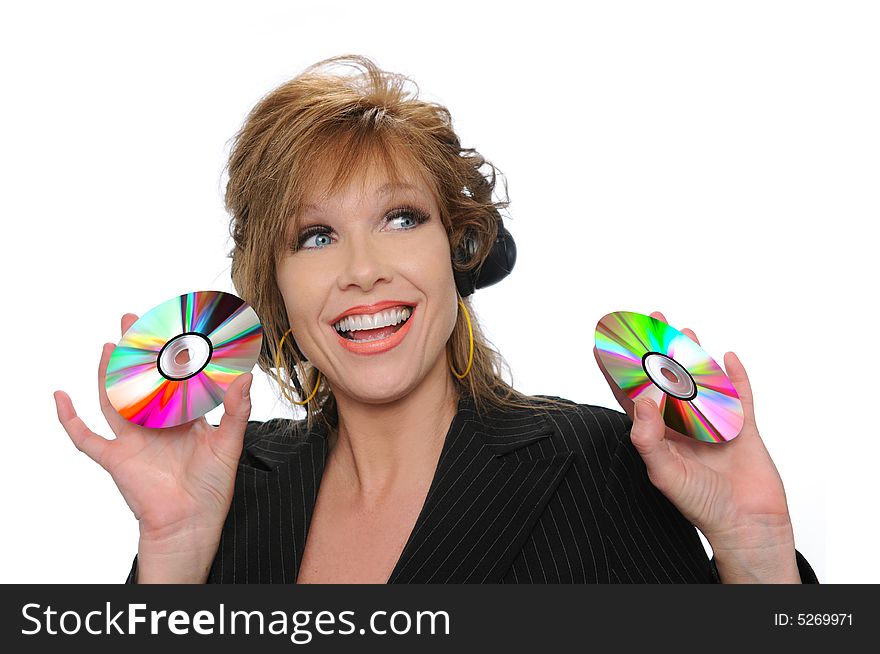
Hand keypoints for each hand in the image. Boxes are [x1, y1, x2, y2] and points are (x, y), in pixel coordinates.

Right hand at [54, 313, 252, 548]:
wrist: (191, 523)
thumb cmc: (212, 488)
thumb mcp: (229, 444)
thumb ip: (236, 411)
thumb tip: (245, 377)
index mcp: (184, 419)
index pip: (175, 379)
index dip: (172, 355)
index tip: (174, 327)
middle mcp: (156, 424)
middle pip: (141, 380)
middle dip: (136, 351)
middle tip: (133, 320)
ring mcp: (133, 439)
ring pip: (114, 399)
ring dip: (109, 373)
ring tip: (108, 345)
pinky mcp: (115, 458)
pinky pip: (86, 437)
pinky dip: (70, 418)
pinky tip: (61, 396)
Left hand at [593, 311, 799, 581]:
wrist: (747, 525)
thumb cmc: (702, 506)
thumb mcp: (664, 472)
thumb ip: (649, 437)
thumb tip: (643, 399)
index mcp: (659, 434)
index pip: (634, 394)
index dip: (621, 369)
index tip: (607, 342)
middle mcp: (683, 425)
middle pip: (668, 379)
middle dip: (659, 349)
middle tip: (652, 320)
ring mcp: (714, 424)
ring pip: (701, 381)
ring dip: (694, 356)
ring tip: (684, 331)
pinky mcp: (743, 428)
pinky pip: (740, 396)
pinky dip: (735, 377)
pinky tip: (728, 357)